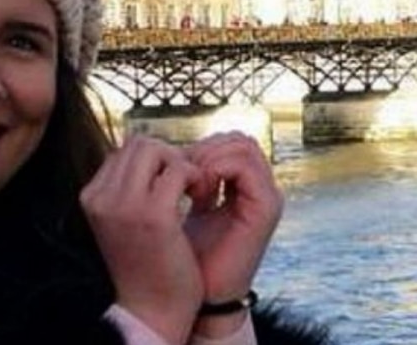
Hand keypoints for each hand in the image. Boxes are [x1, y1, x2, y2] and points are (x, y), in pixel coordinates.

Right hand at [81, 135, 204, 344]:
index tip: (171, 185)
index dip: (153, 161)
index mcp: (91, 196)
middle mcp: (101, 196)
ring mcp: (124, 204)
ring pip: (156, 149)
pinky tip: (201, 199)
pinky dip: (195, 178)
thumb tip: (148, 150)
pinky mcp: (153, 214)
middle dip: (168, 156)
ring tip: (192, 191)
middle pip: (139, 143)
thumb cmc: (145, 263)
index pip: (122, 151)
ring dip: (181, 164)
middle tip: (186, 184)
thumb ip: (126, 187)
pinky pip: (179, 170)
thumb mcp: (122, 220)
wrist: (153, 308)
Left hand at [185, 132, 283, 304]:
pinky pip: (245, 167)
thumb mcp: (181, 207)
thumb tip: (167, 148)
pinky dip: (216, 169)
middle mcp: (258, 187)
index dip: (199, 146)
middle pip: (237, 138)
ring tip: (189, 185)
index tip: (175, 171)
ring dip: (208, 158)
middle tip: (180, 175)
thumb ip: (186, 178)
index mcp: (241, 185)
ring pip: (243, 145)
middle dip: (203, 148)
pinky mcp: (266, 209)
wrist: (199, 294)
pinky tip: (198, 192)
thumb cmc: (186, 253)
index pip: (228, 140)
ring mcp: (265, 196)